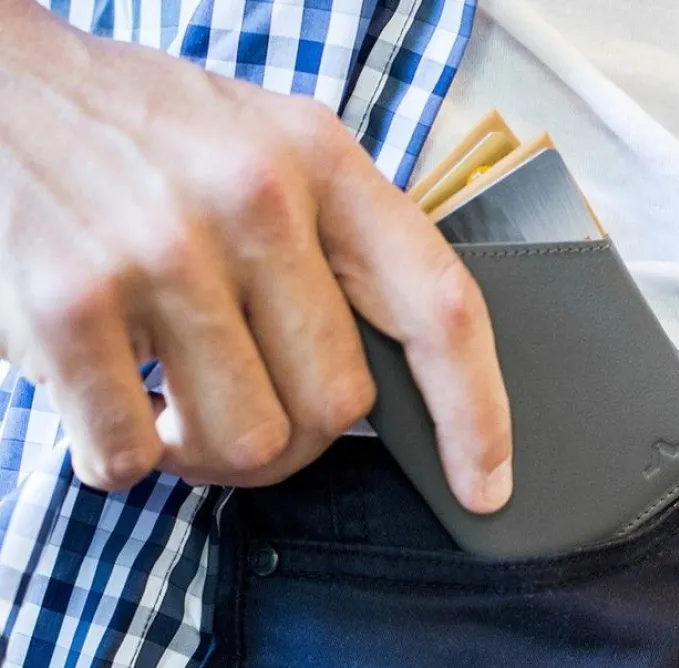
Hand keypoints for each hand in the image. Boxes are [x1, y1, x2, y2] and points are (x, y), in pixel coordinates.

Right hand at [0, 1, 512, 512]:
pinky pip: (131, 458)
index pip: (440, 307)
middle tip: (250, 406)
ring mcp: (158, 251)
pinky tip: (114, 397)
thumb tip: (393, 386)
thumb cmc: (153, 134)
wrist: (2, 89)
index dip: (477, 412)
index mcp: (323, 161)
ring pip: (243, 446)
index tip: (485, 483)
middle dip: (299, 438)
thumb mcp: (274, 149)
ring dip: (210, 453)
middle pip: (337, 407)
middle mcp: (252, 200)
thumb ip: (342, 249)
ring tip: (175, 400)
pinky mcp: (64, 306)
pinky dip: (127, 454)